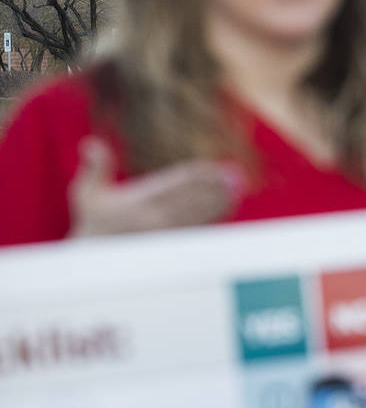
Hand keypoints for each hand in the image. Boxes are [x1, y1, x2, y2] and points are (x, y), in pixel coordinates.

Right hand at [68, 137, 244, 237]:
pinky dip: (213, 217)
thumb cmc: (92, 223)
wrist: (92, 263)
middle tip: (234, 176)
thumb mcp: (86, 194)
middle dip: (214, 186)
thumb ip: (96, 167)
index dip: (198, 174)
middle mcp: (154, 219)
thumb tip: (90, 143)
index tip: (214, 167)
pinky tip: (227, 207)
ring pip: (199, 214)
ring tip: (237, 189)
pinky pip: (197, 229)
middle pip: (193, 198)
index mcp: (138, 202)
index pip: (174, 184)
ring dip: (219, 201)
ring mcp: (164, 235)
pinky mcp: (170, 248)